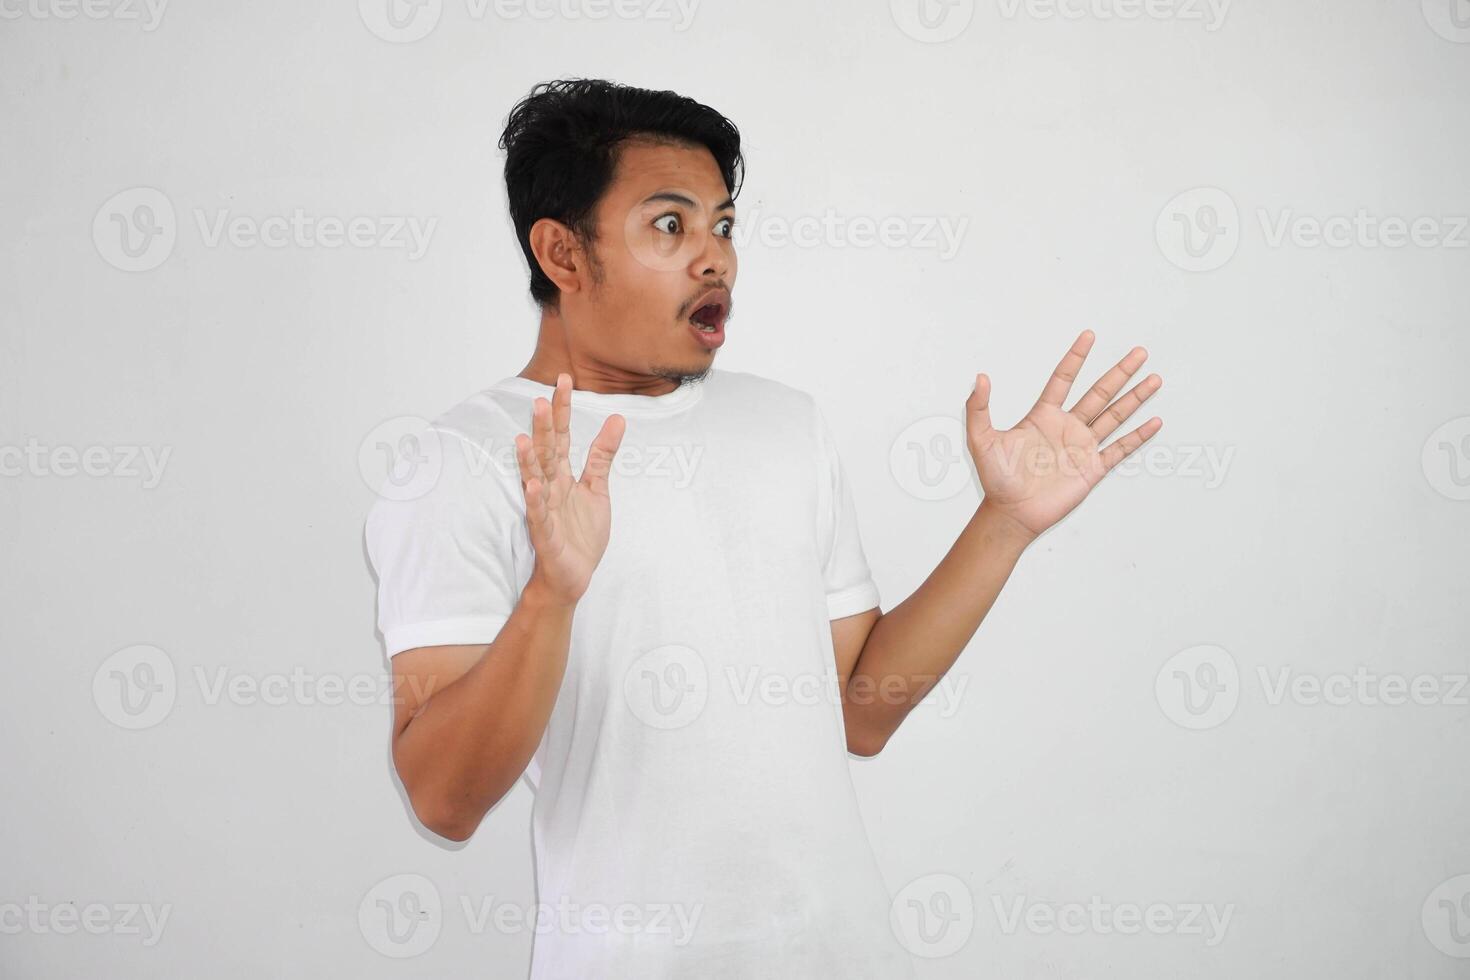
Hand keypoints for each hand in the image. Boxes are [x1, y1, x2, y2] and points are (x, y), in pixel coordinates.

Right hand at [514, 373, 625, 604]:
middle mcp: (550, 488)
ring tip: (525, 438)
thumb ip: (602, 455)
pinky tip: (532, 485)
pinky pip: (538, 514)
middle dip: (545, 428)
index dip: (564, 410)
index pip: (562, 436)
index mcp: (563, 476)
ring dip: (529, 460)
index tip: (565, 379)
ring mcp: (545, 510)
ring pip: (535, 480)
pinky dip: (535, 499)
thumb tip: (618, 418)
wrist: (572, 576)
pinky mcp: (545, 534)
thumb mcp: (598, 489)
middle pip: (547, 452)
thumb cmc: (581, 533)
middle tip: (542, 399)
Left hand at [966, 330, 1162, 538]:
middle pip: (1099, 392)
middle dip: (1119, 372)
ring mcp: (1082, 447)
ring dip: (1135, 398)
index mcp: (1043, 416)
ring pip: (1114, 415)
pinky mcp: (1093, 468)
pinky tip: (1154, 421)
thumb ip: (978, 408)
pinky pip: (1120, 449)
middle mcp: (1067, 427)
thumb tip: (980, 378)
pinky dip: (1138, 436)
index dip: (1076, 357)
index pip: (1063, 379)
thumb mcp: (981, 440)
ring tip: (1154, 379)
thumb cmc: (996, 479)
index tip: (1089, 335)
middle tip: (1139, 352)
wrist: (1011, 513)